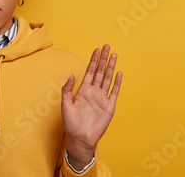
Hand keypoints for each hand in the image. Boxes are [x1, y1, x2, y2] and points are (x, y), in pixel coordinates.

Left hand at [61, 44, 121, 169]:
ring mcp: (102, 98)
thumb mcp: (65, 105)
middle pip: (99, 72)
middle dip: (103, 59)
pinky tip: (119, 73)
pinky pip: (114, 92)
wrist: (80, 138)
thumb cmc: (71, 123)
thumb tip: (71, 74)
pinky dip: (116, 83)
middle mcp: (93, 92)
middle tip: (106, 46)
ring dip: (110, 67)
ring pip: (107, 79)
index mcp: (83, 90)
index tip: (96, 49)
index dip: (93, 60)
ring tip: (114, 55)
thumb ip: (67, 89)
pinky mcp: (109, 107)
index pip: (89, 71)